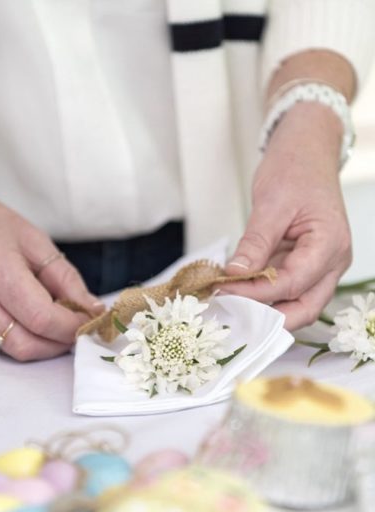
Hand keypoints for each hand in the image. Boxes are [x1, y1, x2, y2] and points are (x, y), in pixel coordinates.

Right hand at [0, 189, 102, 360]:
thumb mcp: (37, 243)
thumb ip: (66, 279)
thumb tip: (91, 309)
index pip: (42, 318)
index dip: (72, 325)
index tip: (91, 319)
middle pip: (26, 345)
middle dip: (60, 343)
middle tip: (79, 326)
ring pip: (14, 350)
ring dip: (46, 344)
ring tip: (61, 321)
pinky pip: (3, 343)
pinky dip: (28, 338)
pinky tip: (39, 320)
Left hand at [221, 102, 351, 329]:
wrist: (306, 151)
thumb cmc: (295, 169)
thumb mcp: (271, 205)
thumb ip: (255, 243)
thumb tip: (235, 274)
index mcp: (330, 244)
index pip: (292, 284)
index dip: (257, 292)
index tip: (224, 289)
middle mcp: (332, 261)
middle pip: (305, 307)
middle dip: (268, 316)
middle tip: (230, 309)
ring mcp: (322, 264)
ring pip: (297, 302)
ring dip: (266, 306)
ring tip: (232, 300)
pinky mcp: (307, 261)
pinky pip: (288, 286)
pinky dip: (265, 291)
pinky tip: (240, 288)